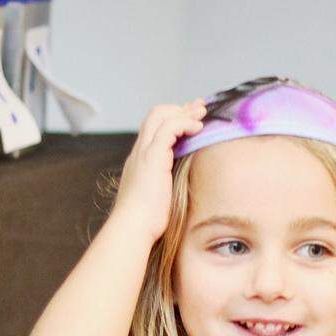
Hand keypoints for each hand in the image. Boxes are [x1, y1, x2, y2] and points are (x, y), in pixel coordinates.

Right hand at [112, 99, 206, 243]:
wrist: (133, 227)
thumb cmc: (146, 221)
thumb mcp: (157, 198)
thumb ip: (165, 188)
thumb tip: (178, 191)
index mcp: (140, 161)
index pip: (154, 129)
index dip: (174, 120)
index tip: (192, 119)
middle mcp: (140, 152)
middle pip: (155, 115)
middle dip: (180, 109)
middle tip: (200, 108)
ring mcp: (144, 152)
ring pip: (161, 115)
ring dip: (185, 112)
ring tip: (202, 114)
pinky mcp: (153, 156)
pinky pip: (169, 128)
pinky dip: (185, 123)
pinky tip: (198, 128)